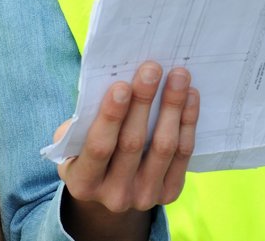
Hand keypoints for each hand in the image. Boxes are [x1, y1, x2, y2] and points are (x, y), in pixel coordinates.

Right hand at [57, 61, 198, 215]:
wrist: (109, 189)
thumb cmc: (87, 150)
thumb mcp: (74, 140)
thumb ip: (87, 119)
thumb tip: (117, 82)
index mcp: (83, 183)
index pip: (99, 147)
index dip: (111, 116)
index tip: (121, 85)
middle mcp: (114, 196)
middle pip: (133, 143)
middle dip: (144, 101)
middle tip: (152, 69)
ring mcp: (144, 196)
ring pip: (163, 147)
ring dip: (172, 106)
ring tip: (178, 75)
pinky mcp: (169, 192)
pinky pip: (183, 153)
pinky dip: (187, 122)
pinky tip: (190, 96)